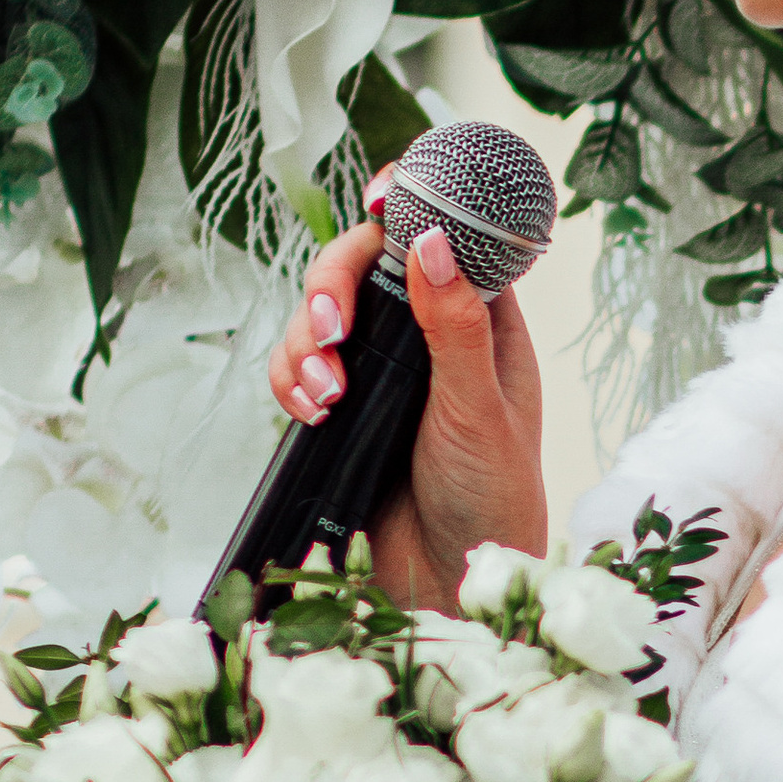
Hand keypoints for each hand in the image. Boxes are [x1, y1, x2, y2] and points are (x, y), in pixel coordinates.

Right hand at [268, 193, 546, 616]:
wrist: (451, 583)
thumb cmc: (493, 499)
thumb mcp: (480, 409)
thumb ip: (455, 326)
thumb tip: (430, 239)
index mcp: (479, 320)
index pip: (436, 235)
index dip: (404, 207)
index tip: (378, 198)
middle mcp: (426, 335)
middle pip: (359, 266)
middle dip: (329, 286)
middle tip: (329, 329)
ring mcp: (380, 371)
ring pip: (319, 317)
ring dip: (304, 343)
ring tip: (325, 395)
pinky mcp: (342, 408)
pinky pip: (296, 369)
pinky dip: (290, 381)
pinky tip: (310, 414)